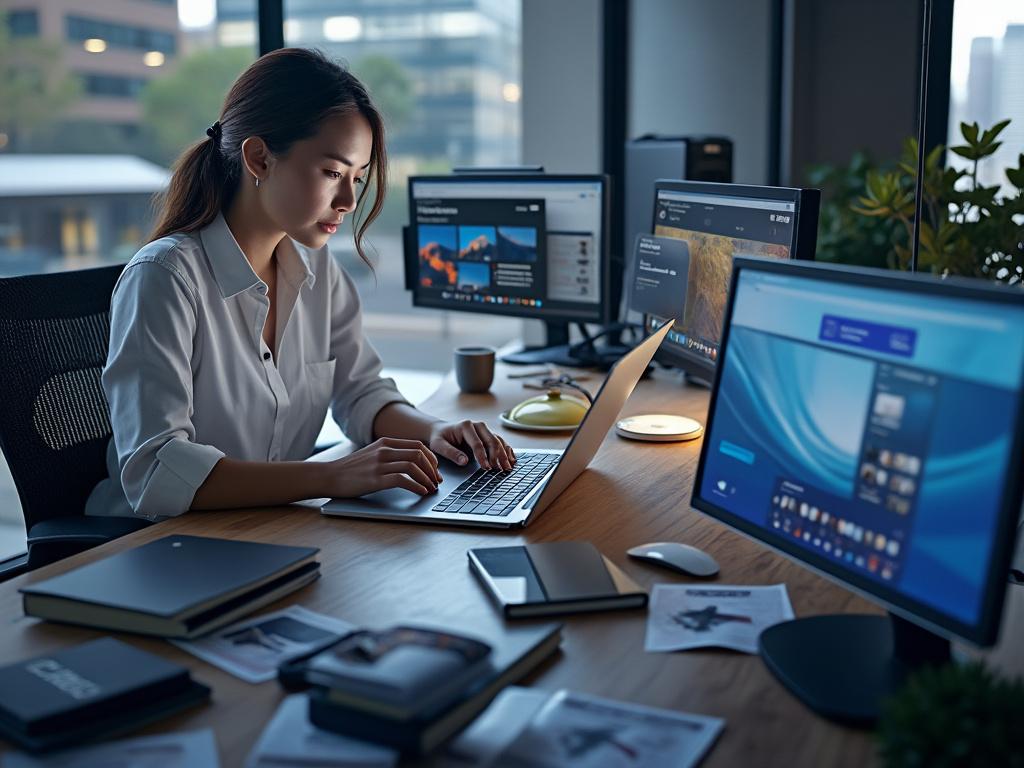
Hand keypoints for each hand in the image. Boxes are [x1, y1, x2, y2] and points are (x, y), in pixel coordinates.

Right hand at [324, 437, 442, 496]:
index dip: (431, 458)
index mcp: (385, 442)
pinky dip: (416, 486)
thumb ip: (390, 454)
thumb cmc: (351, 469)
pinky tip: (421, 492)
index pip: (418, 445)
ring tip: (431, 488)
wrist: (328, 475)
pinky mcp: (375, 479)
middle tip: (437, 481)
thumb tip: (412, 462)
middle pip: (419, 454)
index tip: (436, 470)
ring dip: (427, 479)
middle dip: (433, 469)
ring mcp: (379, 464)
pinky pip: (403, 480)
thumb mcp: (372, 453)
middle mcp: (384, 450)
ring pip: (413, 466)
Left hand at [427, 420, 515, 470]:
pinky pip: (500, 442)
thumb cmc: (439, 437)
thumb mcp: (439, 445)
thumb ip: (451, 453)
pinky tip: (511, 460)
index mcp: (466, 426)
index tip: (486, 468)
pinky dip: (507, 450)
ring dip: (504, 454)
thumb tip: (464, 461)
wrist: (441, 430)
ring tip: (508, 467)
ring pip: (498, 441)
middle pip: (492, 441)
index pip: (477, 443)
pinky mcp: (488, 435)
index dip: (483, 457)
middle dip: (497, 456)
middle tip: (500, 470)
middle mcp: (478, 425)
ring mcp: (484, 429)